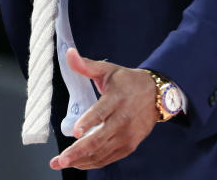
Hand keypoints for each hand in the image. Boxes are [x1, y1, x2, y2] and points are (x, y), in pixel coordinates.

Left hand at [49, 48, 158, 170]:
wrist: (156, 95)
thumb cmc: (127, 82)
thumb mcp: (108, 70)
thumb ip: (86, 65)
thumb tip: (69, 53)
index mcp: (116, 98)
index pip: (102, 112)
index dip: (88, 122)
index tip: (75, 131)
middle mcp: (123, 119)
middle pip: (99, 138)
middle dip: (78, 150)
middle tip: (60, 158)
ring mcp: (127, 135)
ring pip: (102, 152)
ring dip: (81, 160)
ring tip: (61, 163)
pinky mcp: (129, 145)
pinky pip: (109, 158)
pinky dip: (92, 162)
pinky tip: (78, 163)